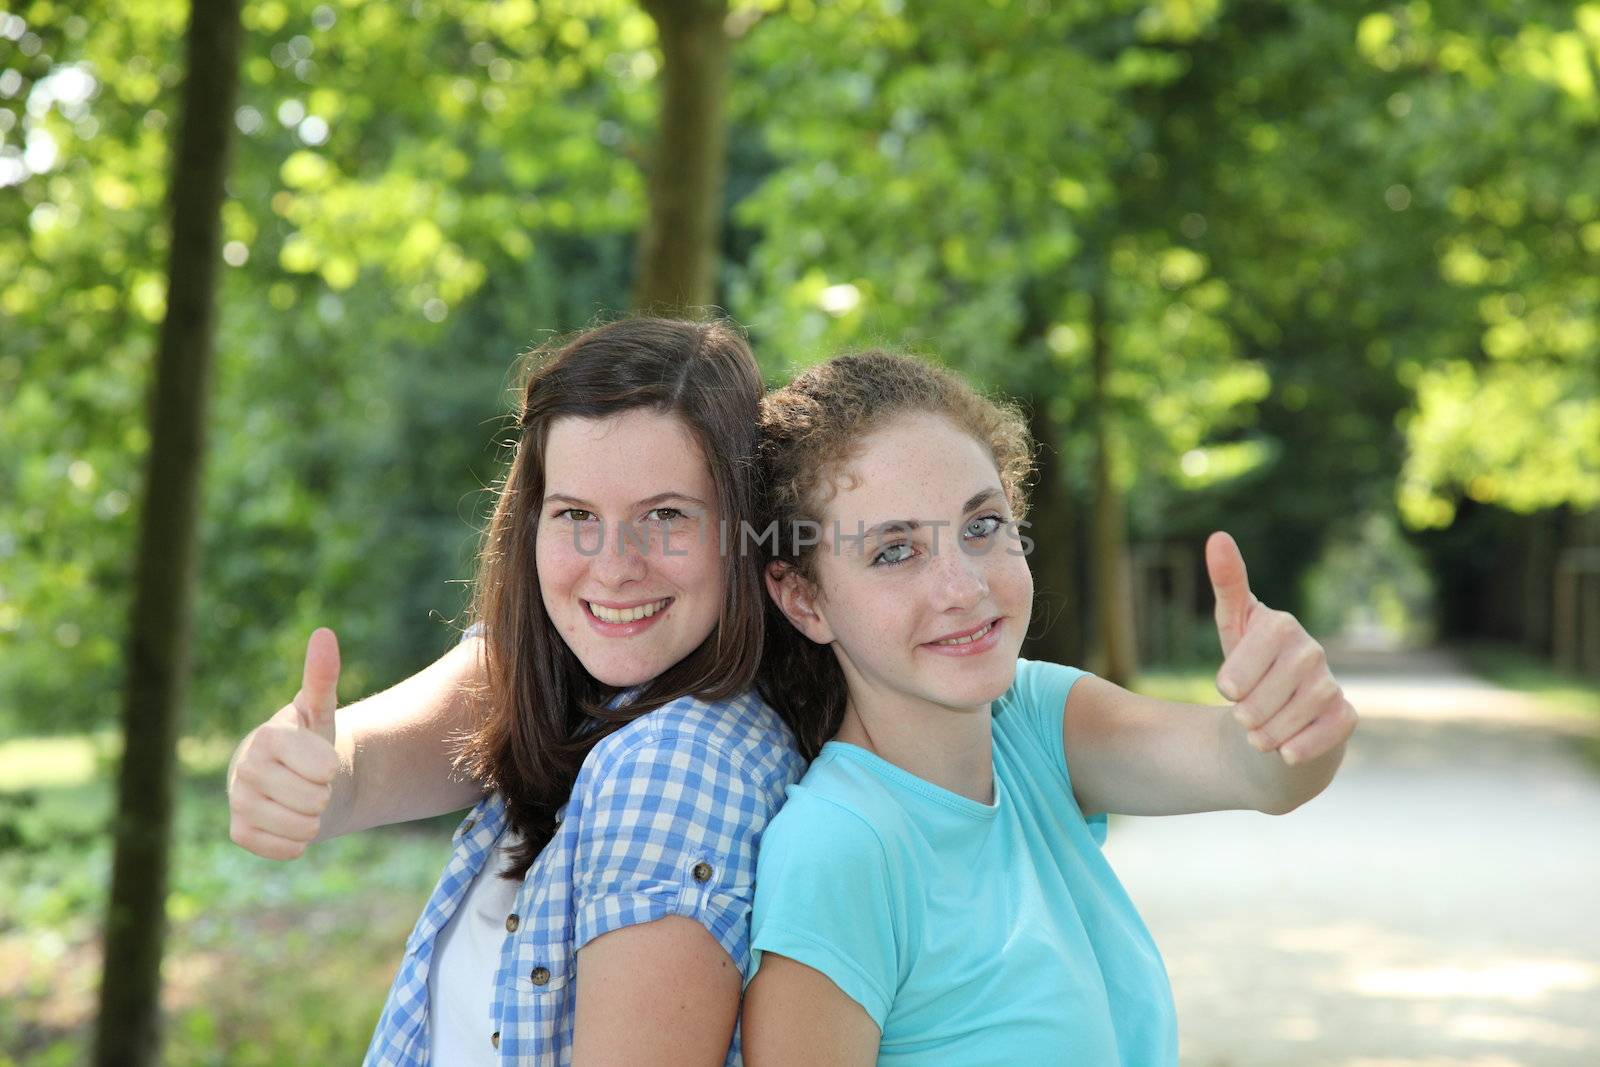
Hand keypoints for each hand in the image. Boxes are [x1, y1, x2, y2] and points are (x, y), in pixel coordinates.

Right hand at [227, 628, 342, 858]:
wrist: (294, 780)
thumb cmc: (312, 741)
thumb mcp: (322, 711)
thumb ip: (322, 676)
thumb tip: (323, 633)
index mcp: (268, 736)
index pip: (320, 767)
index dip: (330, 768)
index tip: (323, 760)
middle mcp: (246, 767)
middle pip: (313, 799)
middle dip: (324, 794)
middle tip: (313, 782)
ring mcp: (238, 801)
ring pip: (301, 827)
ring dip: (314, 819)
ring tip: (304, 801)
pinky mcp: (239, 832)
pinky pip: (284, 848)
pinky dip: (298, 842)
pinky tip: (290, 822)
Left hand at [1207, 532, 1356, 765]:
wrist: (1273, 720)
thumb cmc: (1248, 669)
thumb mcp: (1231, 628)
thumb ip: (1227, 585)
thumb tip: (1219, 537)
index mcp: (1281, 625)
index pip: (1253, 650)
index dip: (1235, 677)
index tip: (1225, 689)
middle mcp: (1310, 650)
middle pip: (1266, 692)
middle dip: (1246, 712)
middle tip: (1240, 717)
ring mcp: (1330, 683)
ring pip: (1293, 715)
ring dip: (1267, 733)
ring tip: (1255, 737)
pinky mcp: (1345, 715)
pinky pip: (1329, 731)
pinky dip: (1302, 746)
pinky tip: (1285, 753)